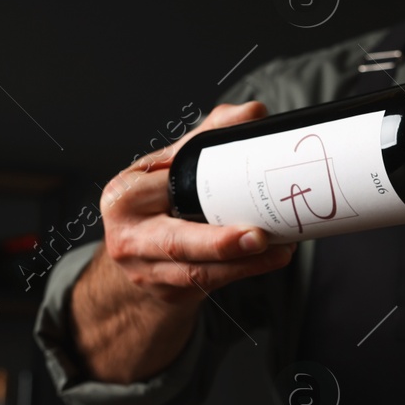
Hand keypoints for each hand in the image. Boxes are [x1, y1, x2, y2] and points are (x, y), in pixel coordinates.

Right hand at [98, 100, 295, 306]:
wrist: (137, 260)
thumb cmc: (158, 207)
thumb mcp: (171, 170)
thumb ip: (208, 138)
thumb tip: (253, 113)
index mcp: (125, 194)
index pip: (168, 183)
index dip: (204, 177)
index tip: (242, 172)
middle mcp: (129, 234)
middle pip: (177, 241)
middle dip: (219, 242)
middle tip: (260, 236)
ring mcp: (146, 268)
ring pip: (198, 270)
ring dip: (243, 262)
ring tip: (279, 249)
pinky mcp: (168, 291)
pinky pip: (210, 283)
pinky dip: (243, 272)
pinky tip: (271, 259)